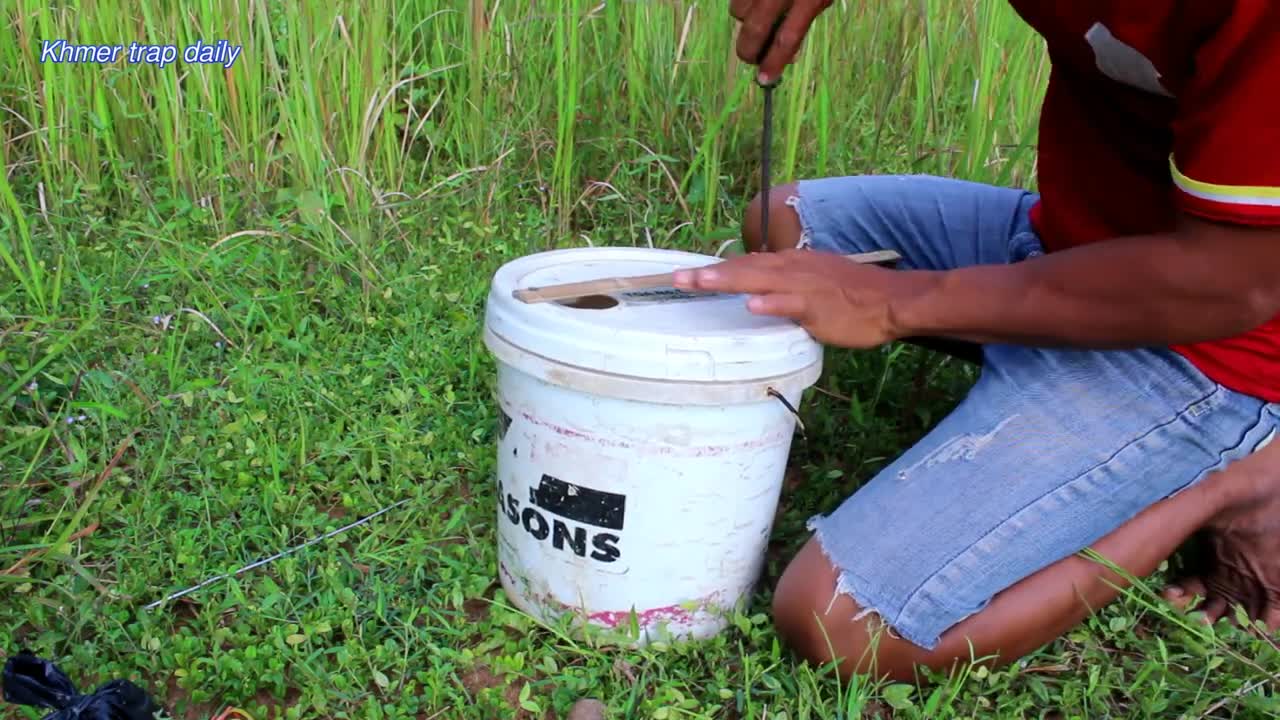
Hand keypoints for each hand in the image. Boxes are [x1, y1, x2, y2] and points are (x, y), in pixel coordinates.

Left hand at [671, 249, 916, 347]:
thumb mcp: (818, 283)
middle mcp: (792, 270)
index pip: (748, 264)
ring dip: (727, 280)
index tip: (690, 274)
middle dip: (709, 274)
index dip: (719, 269)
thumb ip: (789, 289)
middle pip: (744, 268)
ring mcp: (803, 287)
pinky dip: (771, 303)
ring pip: (759, 280)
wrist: (893, 300)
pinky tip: (751, 305)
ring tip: (698, 282)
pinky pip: (790, 304)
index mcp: (791, 265)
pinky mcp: (817, 306)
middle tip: (676, 278)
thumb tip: (766, 297)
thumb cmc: (857, 296)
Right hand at [730, 0, 833, 83]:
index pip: (787, 38)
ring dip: (746, 19)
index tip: (765, 81)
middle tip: (752, 58)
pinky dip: (745, 1)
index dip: (774, 63)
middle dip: (749, 51)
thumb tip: (786, 55)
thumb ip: (804, 21)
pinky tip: (758, 1)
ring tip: (760, 15)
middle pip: (754, 30)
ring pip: (738, 10)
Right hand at [1163, 440, 1279, 630]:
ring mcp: (1256, 582)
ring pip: (1241, 616)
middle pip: (1212, 607)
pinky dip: (1268, 626)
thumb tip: (1132, 537)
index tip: (1171, 595)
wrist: (1273, 482)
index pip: (1187, 587)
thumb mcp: (1200, 503)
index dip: (1177, 595)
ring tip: (1230, 623)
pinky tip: (1259, 625)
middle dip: (1203, 617)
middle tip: (1201, 617)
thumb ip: (1174, 519)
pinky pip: (1274, 616)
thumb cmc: (1238, 489)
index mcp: (1209, 559)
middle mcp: (1230, 574)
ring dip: (1233, 626)